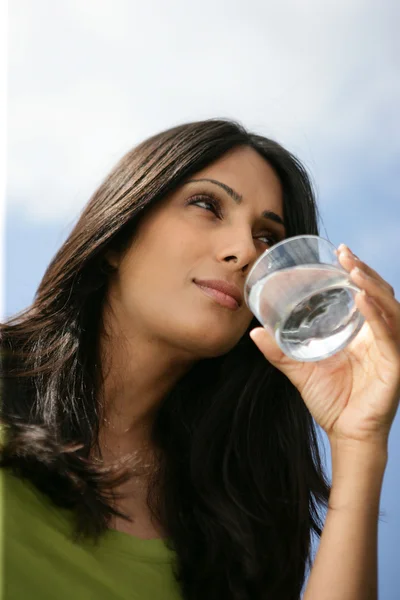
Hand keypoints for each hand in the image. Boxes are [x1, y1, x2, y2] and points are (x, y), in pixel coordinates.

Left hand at [249, 245, 399, 445]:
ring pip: (389, 308)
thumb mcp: (300, 370)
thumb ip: (279, 351)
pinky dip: (377, 315)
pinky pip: (390, 335)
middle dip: (364, 270)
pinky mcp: (395, 365)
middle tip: (345, 253)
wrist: (345, 434)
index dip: (357, 271)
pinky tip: (363, 299)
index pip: (366, 294)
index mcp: (363, 333)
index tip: (340, 252)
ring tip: (353, 269)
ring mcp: (390, 349)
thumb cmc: (331, 402)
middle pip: (380, 294)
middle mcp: (380, 336)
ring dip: (372, 285)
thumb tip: (254, 331)